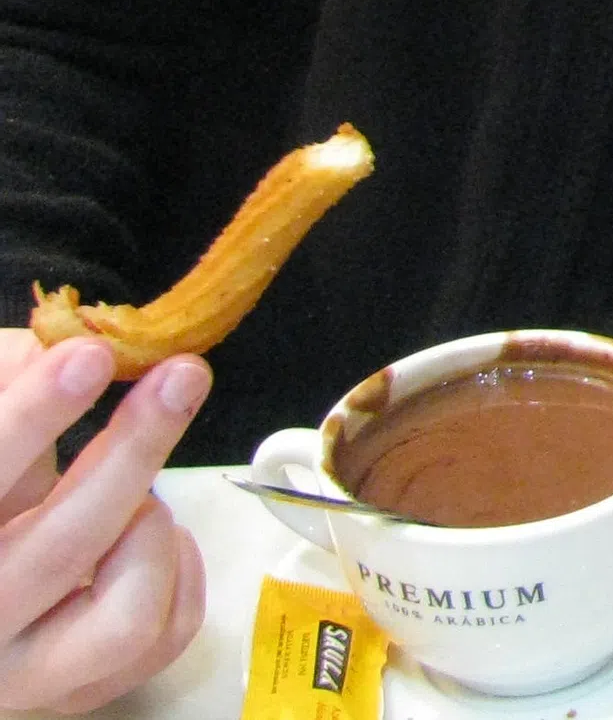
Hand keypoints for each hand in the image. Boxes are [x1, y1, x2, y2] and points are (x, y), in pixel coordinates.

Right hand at [0, 331, 209, 713]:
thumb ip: (11, 381)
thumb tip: (67, 343)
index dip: (30, 418)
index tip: (89, 356)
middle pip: (63, 546)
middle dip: (131, 451)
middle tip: (180, 375)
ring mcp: (23, 674)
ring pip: (124, 616)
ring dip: (148, 531)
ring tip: (137, 492)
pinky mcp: (77, 690)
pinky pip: (163, 636)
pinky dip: (178, 572)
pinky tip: (152, 532)